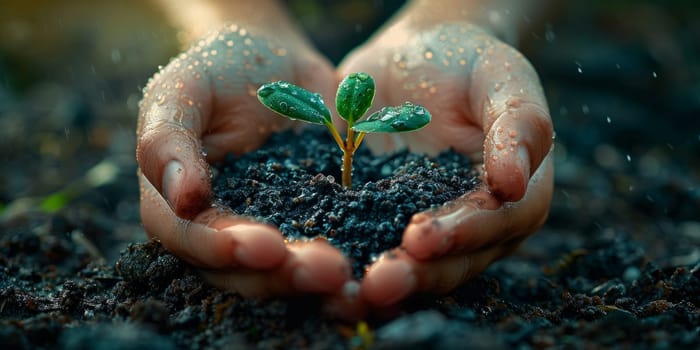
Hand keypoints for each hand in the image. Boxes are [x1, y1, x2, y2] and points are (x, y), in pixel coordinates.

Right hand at [136, 22, 353, 298]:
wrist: (275, 59)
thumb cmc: (217, 69)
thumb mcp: (182, 89)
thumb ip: (168, 139)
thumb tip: (181, 199)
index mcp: (175, 205)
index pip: (190, 238)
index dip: (223, 248)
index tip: (265, 247)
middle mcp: (219, 229)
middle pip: (240, 271)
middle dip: (281, 276)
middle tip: (326, 270)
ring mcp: (268, 228)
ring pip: (283, 270)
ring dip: (313, 279)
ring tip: (346, 275)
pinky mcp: (312, 220)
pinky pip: (326, 245)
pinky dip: (347, 258)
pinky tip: (373, 266)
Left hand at [339, 18, 553, 307]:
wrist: (417, 55)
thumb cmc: (469, 61)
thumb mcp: (502, 77)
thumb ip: (519, 124)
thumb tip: (516, 183)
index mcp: (518, 195)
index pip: (497, 224)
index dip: (462, 234)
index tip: (422, 238)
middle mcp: (477, 224)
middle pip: (454, 262)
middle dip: (417, 274)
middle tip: (379, 283)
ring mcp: (430, 226)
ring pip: (415, 267)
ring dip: (382, 284)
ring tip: (347, 295)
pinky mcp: (385, 220)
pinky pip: (371, 245)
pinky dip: (351, 260)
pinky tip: (319, 268)